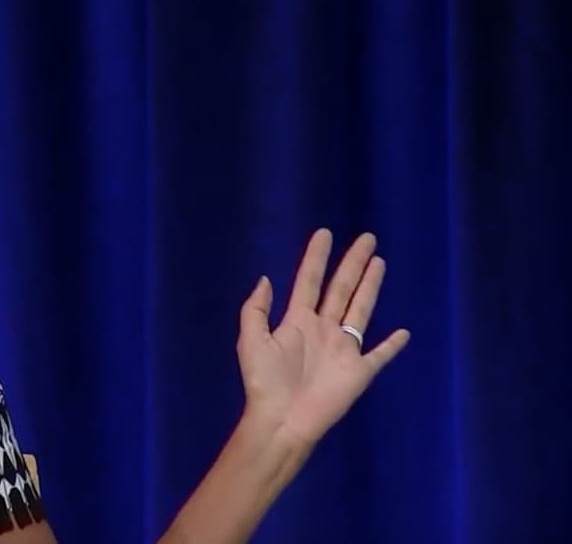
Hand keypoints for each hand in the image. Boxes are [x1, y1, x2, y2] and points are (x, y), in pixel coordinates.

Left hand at [236, 229, 410, 446]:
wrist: (281, 420)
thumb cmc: (264, 382)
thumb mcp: (251, 340)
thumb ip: (255, 309)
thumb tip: (265, 279)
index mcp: (297, 321)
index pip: (310, 281)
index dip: (317, 257)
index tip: (325, 233)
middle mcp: (323, 329)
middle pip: (341, 288)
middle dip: (353, 263)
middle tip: (367, 238)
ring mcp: (342, 349)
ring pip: (361, 310)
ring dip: (370, 287)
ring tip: (379, 263)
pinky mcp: (358, 372)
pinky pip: (379, 355)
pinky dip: (392, 345)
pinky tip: (403, 332)